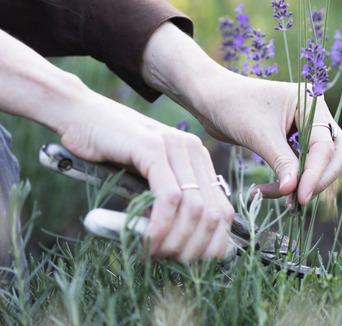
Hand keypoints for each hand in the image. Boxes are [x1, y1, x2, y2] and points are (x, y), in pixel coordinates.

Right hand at [0, 28, 233, 263]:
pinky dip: (160, 225)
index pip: (224, 212)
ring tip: (153, 251)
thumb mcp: (146, 182)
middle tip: (168, 260)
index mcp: (199, 160)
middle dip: (193, 247)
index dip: (210, 244)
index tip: (188, 262)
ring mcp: (177, 147)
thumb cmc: (110, 152)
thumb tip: (183, 248)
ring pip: (194, 209)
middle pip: (214, 215)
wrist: (81, 116)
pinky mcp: (153, 148)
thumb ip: (167, 205)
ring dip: (175, 240)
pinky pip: (169, 197)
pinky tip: (147, 238)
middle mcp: (194, 151)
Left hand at [142, 23, 341, 205]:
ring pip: (319, 164)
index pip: (325, 145)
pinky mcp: (292, 143)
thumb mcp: (259, 135)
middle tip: (298, 200)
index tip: (301, 197)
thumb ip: (282, 163)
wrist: (209, 98)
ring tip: (273, 196)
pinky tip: (264, 190)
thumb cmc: (232, 106)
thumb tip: (294, 191)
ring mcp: (305, 129)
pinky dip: (287, 182)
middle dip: (318, 180)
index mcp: (311, 104)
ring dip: (300, 183)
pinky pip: (300, 168)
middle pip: (334, 155)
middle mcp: (314, 115)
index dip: (316, 174)